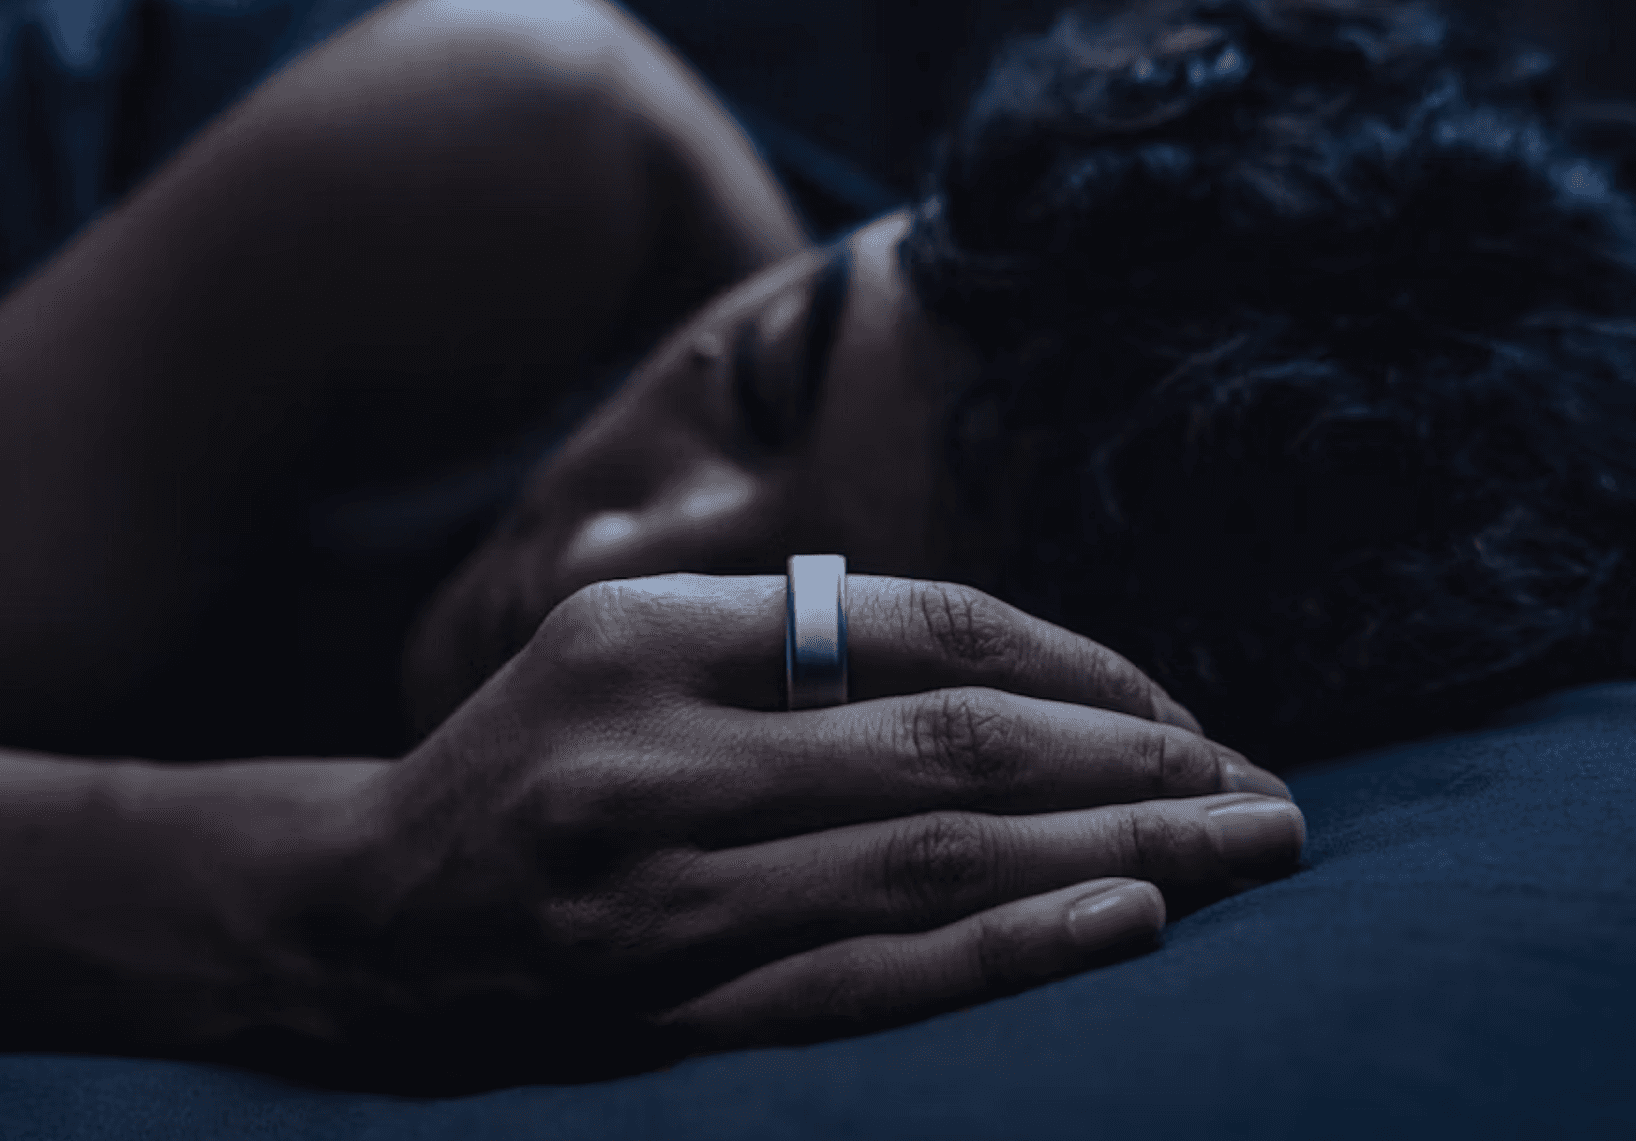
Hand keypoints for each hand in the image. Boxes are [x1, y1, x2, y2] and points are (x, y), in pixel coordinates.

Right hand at [266, 573, 1299, 1091]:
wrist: (364, 921)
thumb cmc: (527, 766)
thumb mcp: (624, 650)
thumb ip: (788, 642)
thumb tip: (1027, 677)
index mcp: (645, 633)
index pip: (913, 625)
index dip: (1074, 667)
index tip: (1181, 713)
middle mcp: (648, 753)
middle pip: (949, 745)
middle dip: (1139, 766)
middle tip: (1271, 788)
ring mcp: (655, 892)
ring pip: (929, 862)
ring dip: (1117, 855)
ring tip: (1250, 852)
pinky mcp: (664, 1010)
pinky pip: (868, 983)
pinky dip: (1011, 952)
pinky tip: (1130, 925)